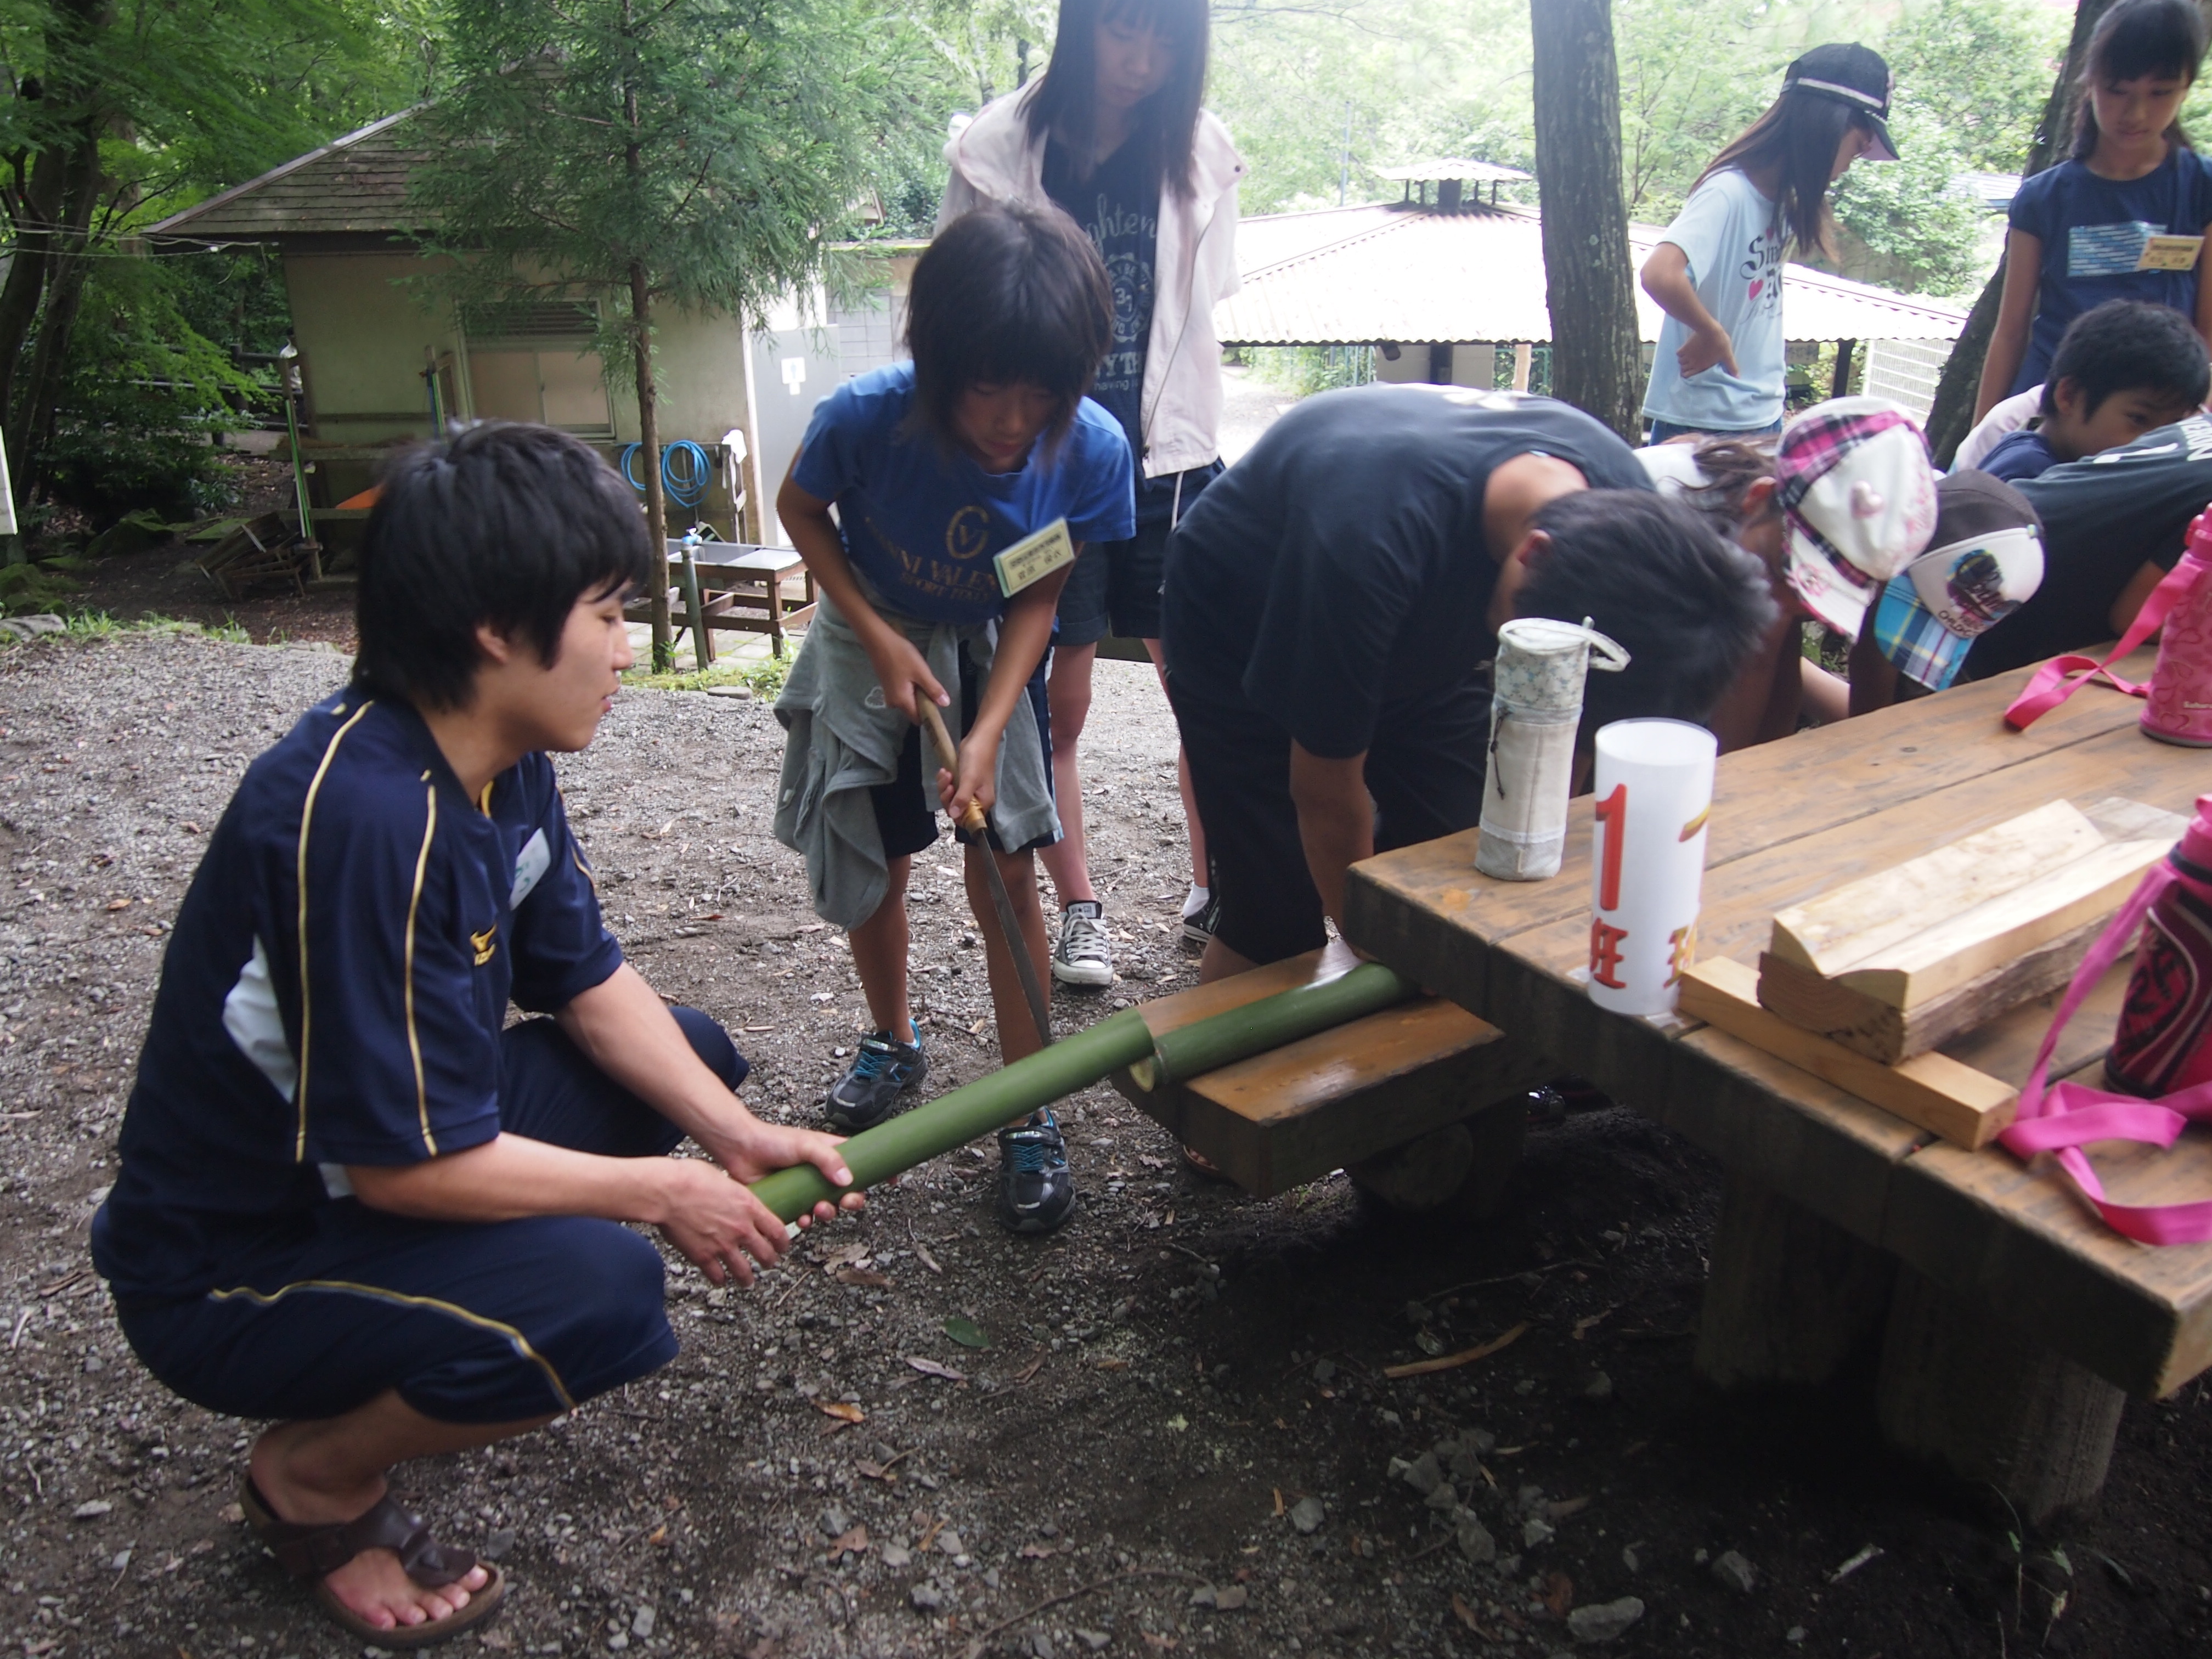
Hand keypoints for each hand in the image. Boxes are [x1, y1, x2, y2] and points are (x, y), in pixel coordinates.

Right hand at [652, 1159, 809, 1288]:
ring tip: (748, 1282)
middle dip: (769, 1261)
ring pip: (744, 1271)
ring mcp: (722, 1245)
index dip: (783, 1242)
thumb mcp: (724, 1179)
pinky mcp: (703, 1256)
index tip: (782, 1246)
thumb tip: (735, 1197)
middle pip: (765, 1254)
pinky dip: (720, 1280)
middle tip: (768, 1263)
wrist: (667, 1191)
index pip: (778, 1231)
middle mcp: (741, 1229)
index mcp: (749, 1207)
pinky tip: (720, 1280)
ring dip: (748, 1278)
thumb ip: (735, 1194)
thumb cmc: (691, 1177)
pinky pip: (717, 1276)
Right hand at [864, 628, 945, 724]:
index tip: (938, 703)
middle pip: (913, 710)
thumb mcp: (921, 672)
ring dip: (917, 693)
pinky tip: (912, 673)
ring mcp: (889, 694)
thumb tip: (945, 704)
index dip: (929, 714)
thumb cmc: (900, 656)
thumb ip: (933, 689)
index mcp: (902, 702)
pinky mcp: (888, 685)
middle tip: (930, 685)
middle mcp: (893, 702)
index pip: (918, 718)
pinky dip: (910, 687)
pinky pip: (903, 693)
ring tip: (921, 677)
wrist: (878, 640)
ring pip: (909, 700)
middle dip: (924, 701)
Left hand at [938, 733, 997, 830]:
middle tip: (948, 782)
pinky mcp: (962, 781)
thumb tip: (954, 815)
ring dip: (945, 786)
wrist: (979, 738)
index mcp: (983, 802)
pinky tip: (945, 770)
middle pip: (956, 808)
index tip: (951, 798)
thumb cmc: (978, 758)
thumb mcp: (969, 780)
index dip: (955, 812)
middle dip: (948, 796)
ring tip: (946, 773)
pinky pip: (950, 787)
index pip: (967, 819)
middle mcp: (977, 799)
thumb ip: (962, 799)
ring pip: (950, 797)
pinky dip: (945, 780)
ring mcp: (969, 790)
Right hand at [1677, 324, 1737, 378]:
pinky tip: (1686, 351)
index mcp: (1701, 367)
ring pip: (1680, 362)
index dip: (1688, 376)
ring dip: (1683, 361)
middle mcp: (1692, 363)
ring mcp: (1687, 355)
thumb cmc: (1720, 343)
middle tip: (1690, 366)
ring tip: (1688, 359)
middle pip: (1683, 370)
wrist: (1710, 330)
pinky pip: (1678, 353)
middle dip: (1685, 369)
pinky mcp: (1685, 346)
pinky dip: (1680, 354)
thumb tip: (1737, 377)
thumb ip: (1731, 367)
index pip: (1688, 376)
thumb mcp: (1727, 355)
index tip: (1691, 373)